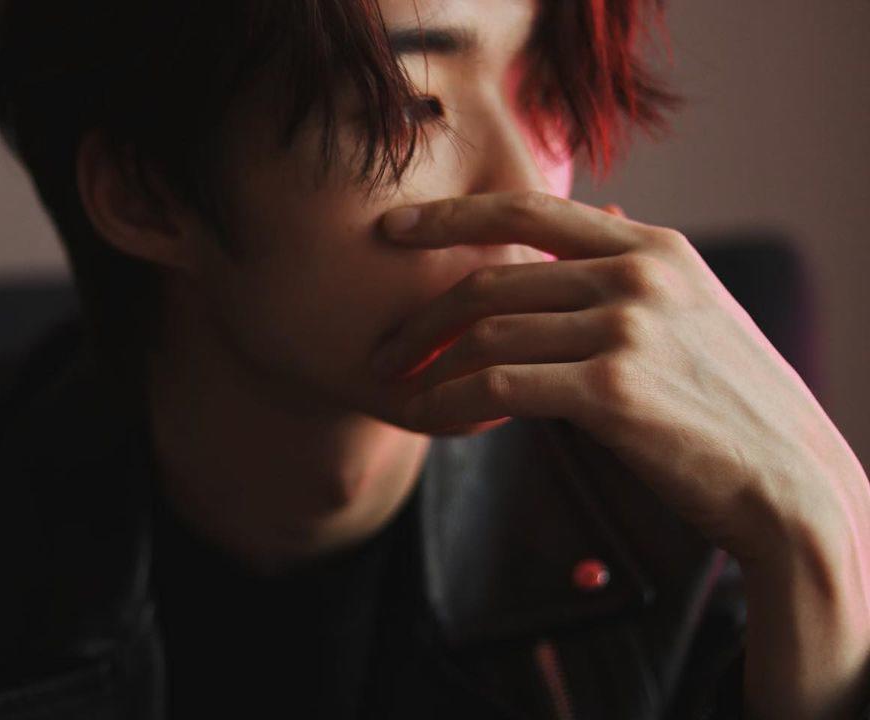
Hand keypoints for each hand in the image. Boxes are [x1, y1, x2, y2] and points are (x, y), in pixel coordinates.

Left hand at [370, 190, 869, 563]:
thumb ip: (637, 265)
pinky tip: (429, 419)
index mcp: (653, 248)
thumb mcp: (697, 309)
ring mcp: (627, 328)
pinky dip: (450, 402)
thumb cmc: (731, 404)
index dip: (451, 215)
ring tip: (402, 394)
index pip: (529, 209)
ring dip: (429, 368)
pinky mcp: (613, 389)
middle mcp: (639, 274)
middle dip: (422, 317)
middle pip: (492, 278)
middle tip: (385, 350)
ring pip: (487, 333)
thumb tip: (599, 217)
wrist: (789, 481)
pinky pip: (497, 385)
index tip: (395, 229)